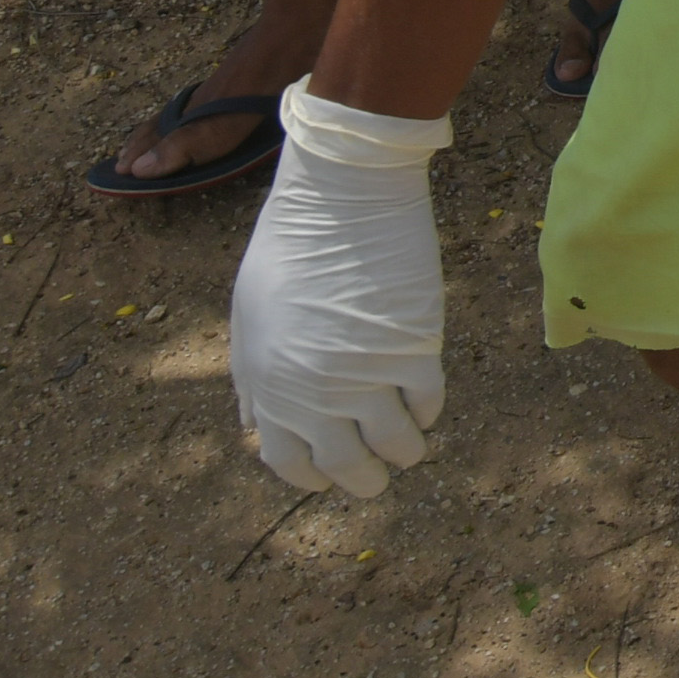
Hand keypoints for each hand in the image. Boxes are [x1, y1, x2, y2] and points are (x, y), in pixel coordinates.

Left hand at [229, 87, 451, 497]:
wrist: (341, 198)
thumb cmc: (290, 248)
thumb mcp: (249, 319)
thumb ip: (253, 379)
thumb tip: (255, 429)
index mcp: (269, 388)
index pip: (290, 463)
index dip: (313, 476)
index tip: (330, 472)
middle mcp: (315, 395)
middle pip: (347, 467)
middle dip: (365, 479)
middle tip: (379, 472)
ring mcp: (367, 377)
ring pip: (397, 446)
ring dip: (406, 451)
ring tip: (411, 442)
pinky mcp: (414, 352)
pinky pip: (429, 405)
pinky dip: (428, 410)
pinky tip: (424, 398)